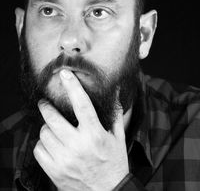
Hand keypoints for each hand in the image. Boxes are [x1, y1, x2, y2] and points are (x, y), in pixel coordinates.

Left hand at [33, 69, 128, 190]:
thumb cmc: (114, 163)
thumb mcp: (118, 137)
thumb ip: (116, 113)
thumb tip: (115, 92)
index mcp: (95, 135)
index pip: (82, 104)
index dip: (73, 86)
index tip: (65, 74)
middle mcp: (78, 146)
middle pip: (53, 118)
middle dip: (46, 106)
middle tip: (45, 103)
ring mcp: (64, 160)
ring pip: (44, 133)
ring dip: (47, 127)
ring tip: (53, 127)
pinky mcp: (55, 171)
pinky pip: (39, 150)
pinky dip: (42, 143)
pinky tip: (51, 143)